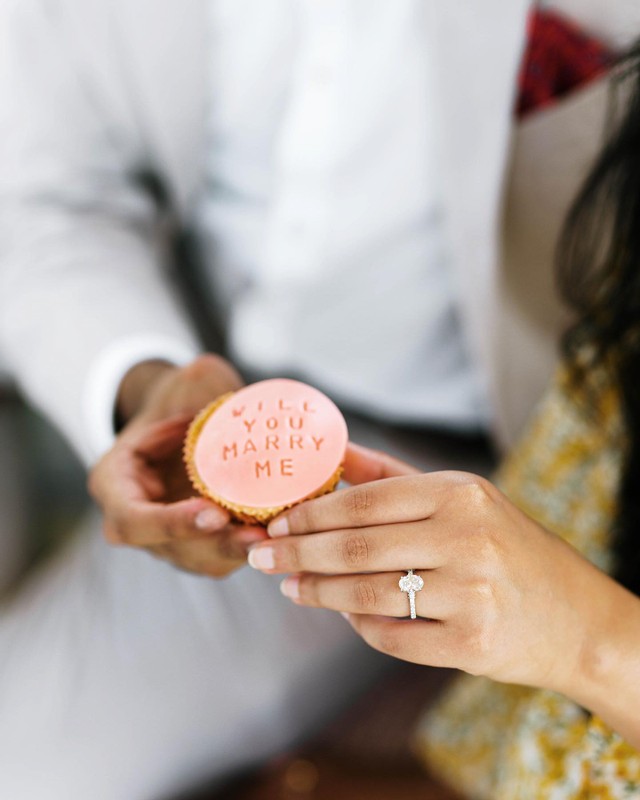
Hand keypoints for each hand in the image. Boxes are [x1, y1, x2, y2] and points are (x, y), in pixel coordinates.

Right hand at [89, 354, 267, 575]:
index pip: (133, 519)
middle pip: (173, 548)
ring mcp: (166, 539)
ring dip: (239, 553)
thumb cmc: (178, 400)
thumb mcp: (179, 385)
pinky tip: (283, 535)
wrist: (185, 419)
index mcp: (114, 484)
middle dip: (217, 545)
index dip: (172, 523)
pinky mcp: (198, 546)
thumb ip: (193, 380)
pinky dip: (251, 548)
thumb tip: (209, 372)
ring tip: (277, 539)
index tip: (213, 513)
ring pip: (202, 560)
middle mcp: (135, 521)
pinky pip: (223, 556)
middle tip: (257, 537)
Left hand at [248, 443, 615, 696]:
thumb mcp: (460, 497)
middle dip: (298, 553)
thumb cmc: (504, 546)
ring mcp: (472, 594)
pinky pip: (392, 637)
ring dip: (317, 592)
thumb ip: (393, 477)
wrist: (572, 615)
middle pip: (357, 548)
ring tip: (289, 586)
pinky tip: (341, 612)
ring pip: (368, 595)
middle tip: (259, 556)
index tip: (275, 522)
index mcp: (460, 493)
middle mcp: (468, 538)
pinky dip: (359, 626)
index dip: (311, 514)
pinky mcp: (472, 644)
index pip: (364, 501)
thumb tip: (333, 455)